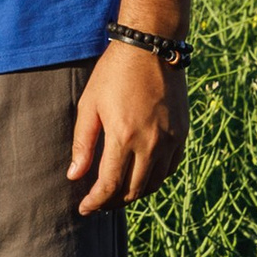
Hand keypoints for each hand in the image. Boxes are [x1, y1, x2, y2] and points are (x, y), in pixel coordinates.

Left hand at [67, 34, 189, 211]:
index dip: (95, 202)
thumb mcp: (89, 106)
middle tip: (99, 203)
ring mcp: (170, 139)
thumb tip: (75, 176)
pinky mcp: (182, 133)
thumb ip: (82, 144)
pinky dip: (154, 178)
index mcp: (123, 137)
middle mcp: (151, 143)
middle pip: (133, 190)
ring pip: (154, 183)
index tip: (84, 209)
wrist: (151, 47)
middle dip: (113, 202)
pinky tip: (141, 175)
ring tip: (118, 192)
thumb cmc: (114, 73)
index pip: (110, 185)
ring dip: (135, 193)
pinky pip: (170, 168)